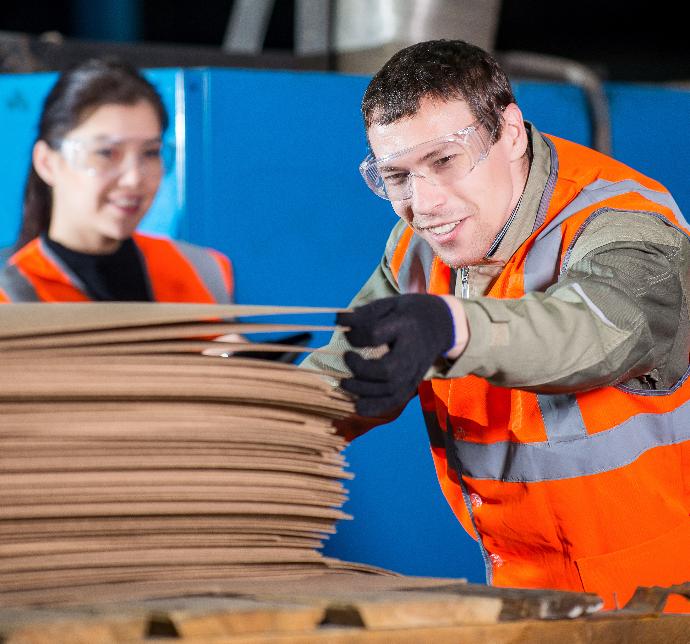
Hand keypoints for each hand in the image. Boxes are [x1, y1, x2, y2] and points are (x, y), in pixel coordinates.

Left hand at [336, 294, 454, 416]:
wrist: (443, 324)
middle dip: (360, 370)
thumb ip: (364, 313)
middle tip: (346, 357)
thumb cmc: (411, 312)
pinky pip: (395, 401)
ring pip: (390, 390)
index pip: (375, 335)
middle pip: (387, 371)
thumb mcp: (390, 304)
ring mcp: (415, 371)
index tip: (347, 332)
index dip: (356, 336)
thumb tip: (338, 320)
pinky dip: (376, 407)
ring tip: (345, 383)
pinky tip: (358, 406)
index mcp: (406, 326)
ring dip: (363, 390)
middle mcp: (412, 352)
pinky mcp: (413, 383)